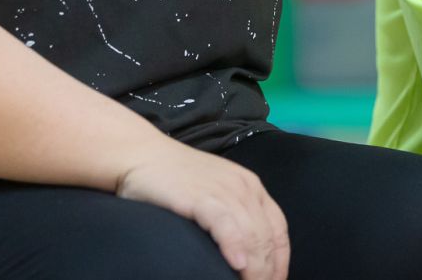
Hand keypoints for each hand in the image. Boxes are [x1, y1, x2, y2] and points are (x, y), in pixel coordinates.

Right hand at [116, 138, 289, 279]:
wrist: (140, 154)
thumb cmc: (174, 180)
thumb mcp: (214, 193)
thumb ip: (232, 216)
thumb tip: (246, 256)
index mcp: (250, 187)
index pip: (278, 231)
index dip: (280, 262)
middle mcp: (243, 188)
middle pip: (267, 239)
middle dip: (267, 271)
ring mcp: (223, 190)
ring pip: (251, 236)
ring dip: (256, 269)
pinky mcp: (200, 196)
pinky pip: (225, 224)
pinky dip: (234, 246)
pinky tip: (237, 264)